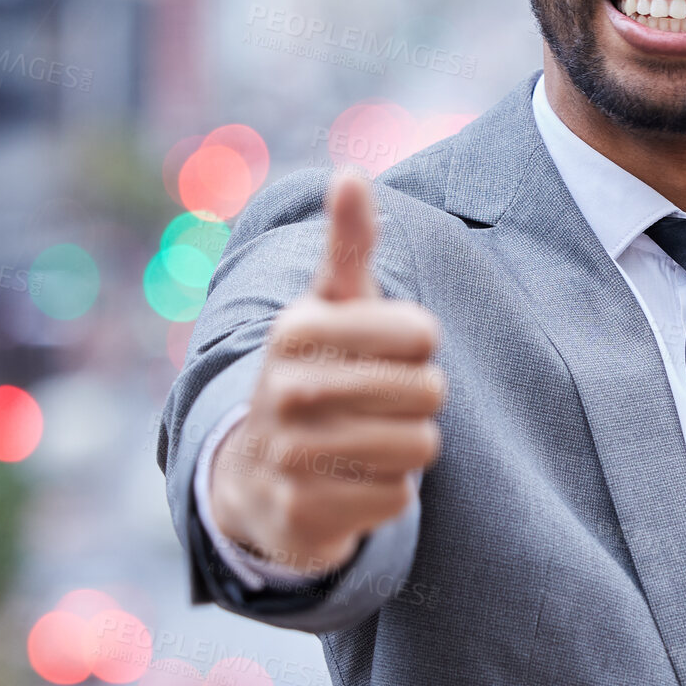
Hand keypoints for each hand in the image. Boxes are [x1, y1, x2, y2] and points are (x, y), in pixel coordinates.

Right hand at [207, 170, 444, 576]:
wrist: (256, 474)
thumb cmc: (316, 372)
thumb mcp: (330, 306)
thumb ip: (349, 243)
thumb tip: (351, 173)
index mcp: (296, 329)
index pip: (423, 333)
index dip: (419, 347)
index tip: (384, 352)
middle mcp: (284, 389)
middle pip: (429, 392)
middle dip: (419, 400)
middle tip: (379, 403)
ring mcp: (288, 455)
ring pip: (420, 447)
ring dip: (407, 447)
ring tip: (365, 440)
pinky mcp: (303, 513)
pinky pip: (398, 498)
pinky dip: (386, 493)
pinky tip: (349, 482)